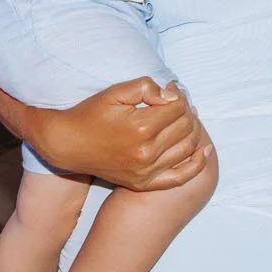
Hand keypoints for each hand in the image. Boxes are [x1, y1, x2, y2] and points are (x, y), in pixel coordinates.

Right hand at [29, 75, 212, 191]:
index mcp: (141, 128)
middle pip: (186, 128)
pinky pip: (180, 177)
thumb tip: (171, 96)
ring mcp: (146, 172)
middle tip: (178, 103)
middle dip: (187, 112)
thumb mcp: (114, 92)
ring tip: (185, 119)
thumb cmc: (90, 114)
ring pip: (187, 149)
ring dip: (193, 131)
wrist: (67, 144)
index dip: (178, 95)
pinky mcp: (144, 183)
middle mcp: (146, 153)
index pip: (178, 108)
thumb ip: (145, 87)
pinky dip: (196, 164)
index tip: (171, 89)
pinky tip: (204, 151)